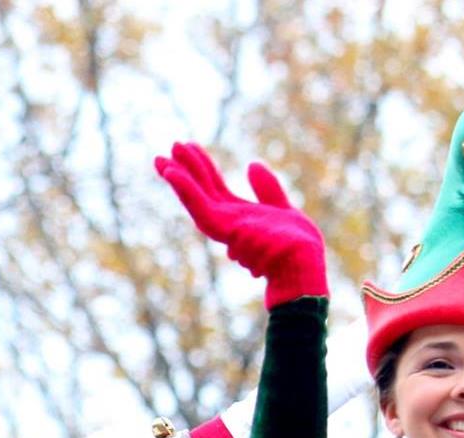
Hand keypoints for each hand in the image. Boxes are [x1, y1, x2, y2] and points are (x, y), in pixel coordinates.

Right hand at [156, 143, 326, 307]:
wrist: (303, 264)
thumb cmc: (298, 246)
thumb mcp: (283, 208)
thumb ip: (266, 188)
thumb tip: (251, 164)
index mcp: (239, 216)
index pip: (214, 188)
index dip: (202, 167)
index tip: (189, 146)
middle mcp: (227, 223)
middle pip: (201, 191)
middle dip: (184, 169)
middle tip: (168, 148)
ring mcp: (224, 228)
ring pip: (195, 199)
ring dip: (178, 178)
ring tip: (160, 159)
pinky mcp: (224, 229)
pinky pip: (199, 207)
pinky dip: (184, 189)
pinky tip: (172, 172)